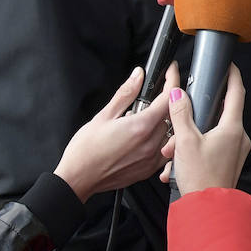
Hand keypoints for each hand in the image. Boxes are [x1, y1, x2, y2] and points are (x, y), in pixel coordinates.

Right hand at [53, 67, 172, 203]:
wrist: (78, 178)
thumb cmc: (85, 150)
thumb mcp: (104, 115)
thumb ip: (126, 93)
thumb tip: (138, 76)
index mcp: (141, 126)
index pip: (169, 97)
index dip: (172, 80)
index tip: (170, 71)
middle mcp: (150, 143)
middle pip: (171, 114)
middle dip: (164, 101)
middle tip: (148, 99)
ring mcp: (151, 158)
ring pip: (170, 132)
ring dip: (163, 121)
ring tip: (142, 121)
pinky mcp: (149, 169)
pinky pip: (164, 150)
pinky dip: (160, 140)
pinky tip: (144, 137)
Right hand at [159, 62, 250, 194]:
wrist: (208, 210)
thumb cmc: (201, 178)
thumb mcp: (185, 141)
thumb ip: (180, 114)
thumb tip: (177, 94)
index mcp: (232, 128)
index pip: (237, 92)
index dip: (233, 76)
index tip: (228, 65)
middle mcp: (239, 138)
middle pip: (218, 114)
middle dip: (195, 117)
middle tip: (178, 122)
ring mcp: (235, 151)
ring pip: (211, 133)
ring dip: (189, 139)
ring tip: (173, 153)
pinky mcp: (229, 163)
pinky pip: (211, 148)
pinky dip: (194, 152)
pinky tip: (177, 165)